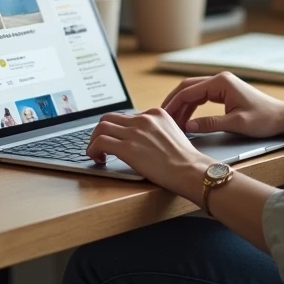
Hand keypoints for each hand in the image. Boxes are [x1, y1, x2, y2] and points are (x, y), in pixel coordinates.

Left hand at [86, 108, 212, 196]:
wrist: (190, 170)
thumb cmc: (185, 159)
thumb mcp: (173, 133)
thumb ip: (156, 130)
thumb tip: (141, 140)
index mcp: (156, 113)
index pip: (126, 116)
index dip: (118, 129)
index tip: (116, 140)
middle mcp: (144, 119)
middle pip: (110, 117)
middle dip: (101, 131)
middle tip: (100, 145)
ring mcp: (135, 132)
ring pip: (101, 127)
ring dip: (93, 140)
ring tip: (96, 153)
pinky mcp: (128, 147)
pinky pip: (100, 142)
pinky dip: (93, 150)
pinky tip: (97, 159)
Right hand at [161, 72, 283, 138]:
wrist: (282, 117)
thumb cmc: (264, 119)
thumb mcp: (236, 124)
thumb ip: (210, 124)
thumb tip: (188, 126)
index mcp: (221, 82)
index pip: (189, 91)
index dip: (173, 104)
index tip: (162, 117)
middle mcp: (220, 79)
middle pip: (187, 87)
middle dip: (173, 103)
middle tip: (161, 118)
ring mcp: (222, 85)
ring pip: (193, 92)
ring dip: (181, 106)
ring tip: (171, 122)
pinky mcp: (224, 92)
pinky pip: (201, 97)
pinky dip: (191, 107)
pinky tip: (185, 120)